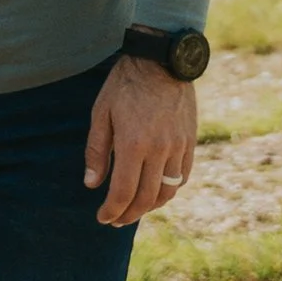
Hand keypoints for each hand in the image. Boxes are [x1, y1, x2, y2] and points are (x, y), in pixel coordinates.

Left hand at [85, 52, 199, 229]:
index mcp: (133, 144)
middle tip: (116, 220)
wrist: (162, 60)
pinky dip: (170, 190)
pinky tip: (156, 192)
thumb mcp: (101, 113)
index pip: (123, 192)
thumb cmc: (125, 84)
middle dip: (129, 214)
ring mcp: (178, 147)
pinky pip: (183, 177)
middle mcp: (159, 150)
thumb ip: (97, 151)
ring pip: (167, 192)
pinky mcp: (189, 141)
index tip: (103, 218)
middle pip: (146, 198)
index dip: (112, 210)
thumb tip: (92, 184)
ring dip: (150, 207)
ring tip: (135, 210)